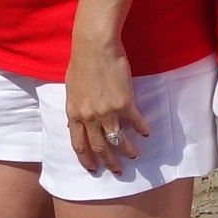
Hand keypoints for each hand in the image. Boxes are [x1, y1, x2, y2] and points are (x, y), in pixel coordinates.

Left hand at [60, 33, 148, 179]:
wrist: (95, 46)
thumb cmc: (81, 62)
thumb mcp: (71, 88)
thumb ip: (75, 108)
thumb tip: (76, 123)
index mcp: (74, 113)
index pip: (79, 144)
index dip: (86, 159)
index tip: (93, 169)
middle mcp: (90, 117)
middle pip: (100, 148)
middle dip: (109, 162)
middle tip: (117, 171)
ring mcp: (108, 112)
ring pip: (119, 140)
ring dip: (128, 151)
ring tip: (134, 156)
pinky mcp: (125, 103)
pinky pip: (136, 122)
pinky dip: (142, 129)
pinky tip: (146, 132)